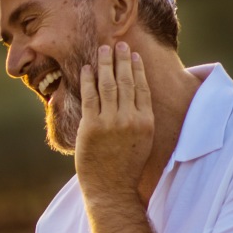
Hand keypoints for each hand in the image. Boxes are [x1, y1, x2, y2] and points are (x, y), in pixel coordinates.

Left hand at [74, 42, 155, 200]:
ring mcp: (110, 122)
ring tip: (102, 49)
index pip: (142, 87)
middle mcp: (130, 118)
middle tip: (117, 44)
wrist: (112, 188)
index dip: (137, 69)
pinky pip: (89, 97)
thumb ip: (140, 119)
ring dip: (105, 64)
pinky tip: (86, 69)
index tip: (133, 55)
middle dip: (121, 60)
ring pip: (108, 85)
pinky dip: (88, 80)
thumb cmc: (126, 166)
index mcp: (146, 121)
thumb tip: (136, 99)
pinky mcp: (91, 127)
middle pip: (126, 81)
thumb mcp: (143, 140)